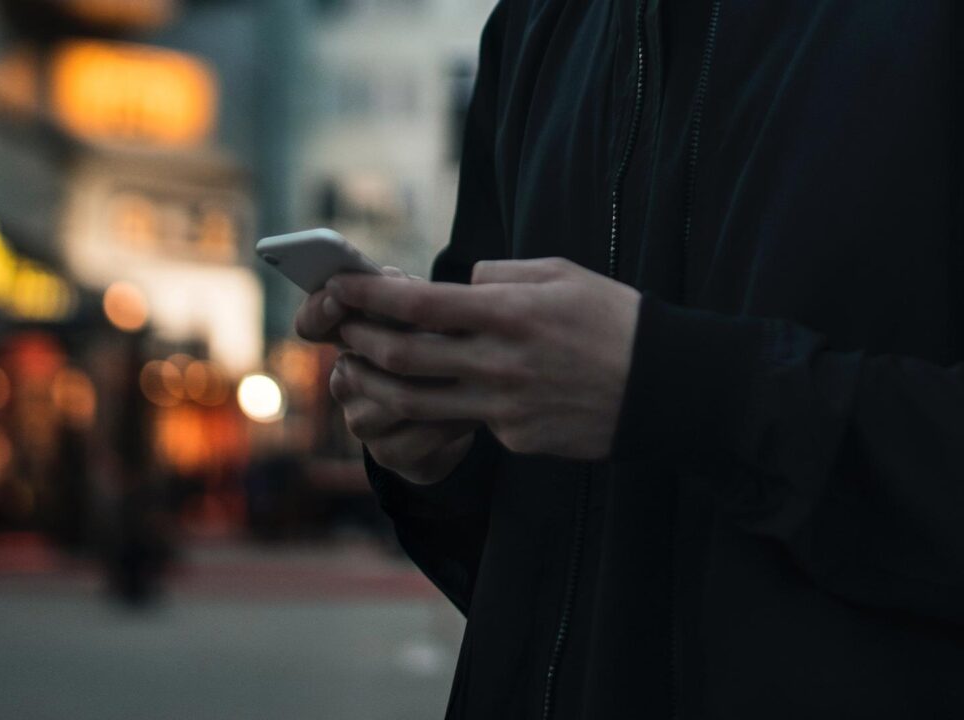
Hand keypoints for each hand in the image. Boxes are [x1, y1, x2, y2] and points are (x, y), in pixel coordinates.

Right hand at [294, 267, 476, 484]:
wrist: (459, 415)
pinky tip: (474, 409)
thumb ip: (404, 296)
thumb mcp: (425, 315)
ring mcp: (361, 421)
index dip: (319, 311)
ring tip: (470, 373)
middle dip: (403, 346)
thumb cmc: (440, 349)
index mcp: (345, 339)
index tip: (339, 298)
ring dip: (435, 386)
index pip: (311, 324)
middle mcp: (345, 382)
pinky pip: (418, 434)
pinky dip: (450, 420)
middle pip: (360, 364)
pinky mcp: (388, 454)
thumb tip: (394, 282)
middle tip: (442, 335)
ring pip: (392, 400)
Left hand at [328, 257, 640, 459]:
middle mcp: (499, 363)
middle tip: (342, 330)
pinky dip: (446, 407)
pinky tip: (445, 395)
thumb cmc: (615, 320)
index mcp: (509, 314)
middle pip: (404, 357)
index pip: (418, 304)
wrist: (667, 388)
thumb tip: (460, 285)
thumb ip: (502, 277)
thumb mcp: (562, 275)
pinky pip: (467, 422)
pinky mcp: (515, 439)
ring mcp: (505, 408)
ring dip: (377, 386)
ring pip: (417, 403)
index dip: (369, 295)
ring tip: (358, 371)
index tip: (338, 286)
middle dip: (360, 341)